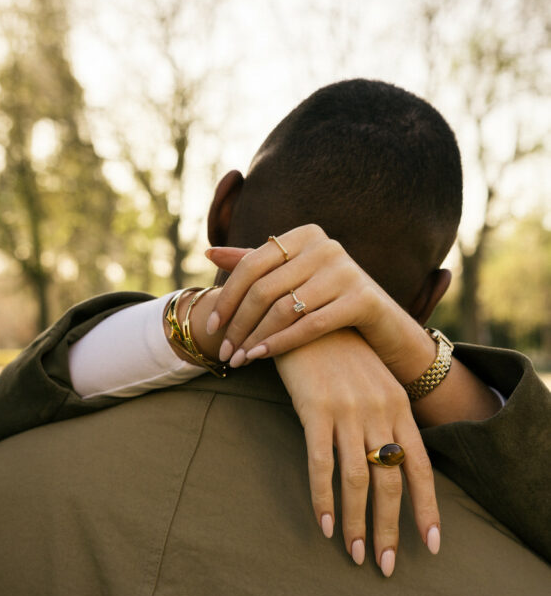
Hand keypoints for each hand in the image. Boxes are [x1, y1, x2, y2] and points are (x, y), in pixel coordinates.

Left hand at [205, 224, 433, 381]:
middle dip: (238, 324)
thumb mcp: (294, 279)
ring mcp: (346, 270)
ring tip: (238, 360)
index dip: (227, 297)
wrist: (387, 330)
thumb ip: (256, 264)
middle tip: (224, 352)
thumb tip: (209, 253)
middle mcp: (326, 246)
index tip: (211, 327)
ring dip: (255, 338)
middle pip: (265, 288)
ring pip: (284, 308)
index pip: (251, 264)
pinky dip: (281, 343)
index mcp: (305, 235)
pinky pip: (311, 325)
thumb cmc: (330, 303)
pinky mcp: (363, 299)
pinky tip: (261, 358)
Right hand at [276, 330, 440, 575]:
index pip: (420, 467)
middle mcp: (380, 411)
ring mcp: (349, 410)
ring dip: (357, 523)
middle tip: (385, 565)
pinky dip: (323, 498)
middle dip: (389, 530)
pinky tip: (324, 524)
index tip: (430, 546)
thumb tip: (391, 464)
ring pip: (359, 480)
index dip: (427, 509)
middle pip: (391, 482)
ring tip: (353, 554)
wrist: (306, 315)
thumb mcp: (374, 381)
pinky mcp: (315, 409)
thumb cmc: (338, 353)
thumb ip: (386, 417)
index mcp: (399, 406)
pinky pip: (321, 464)